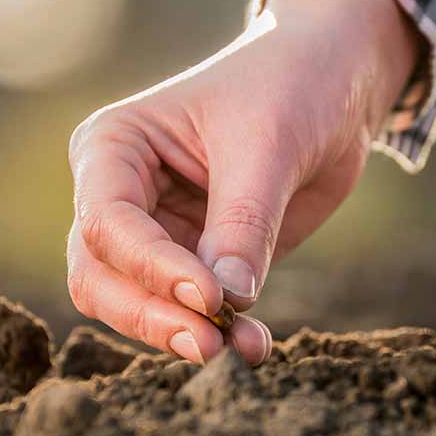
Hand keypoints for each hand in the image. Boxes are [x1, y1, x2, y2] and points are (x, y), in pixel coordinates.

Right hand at [67, 0, 418, 363]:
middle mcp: (123, 195)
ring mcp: (160, 231)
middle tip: (210, 344)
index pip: (107, 224)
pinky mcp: (202, 259)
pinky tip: (254, 344)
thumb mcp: (267, 147)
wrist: (333, 89)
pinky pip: (195, 310)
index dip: (153, 269)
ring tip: (243, 347)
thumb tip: (228, 301)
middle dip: (152, 315)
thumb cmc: (289, 90)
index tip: (211, 296)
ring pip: (139, 304)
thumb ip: (243, 223)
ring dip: (185, 333)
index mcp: (115, 147)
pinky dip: (221, 332)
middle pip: (102, 276)